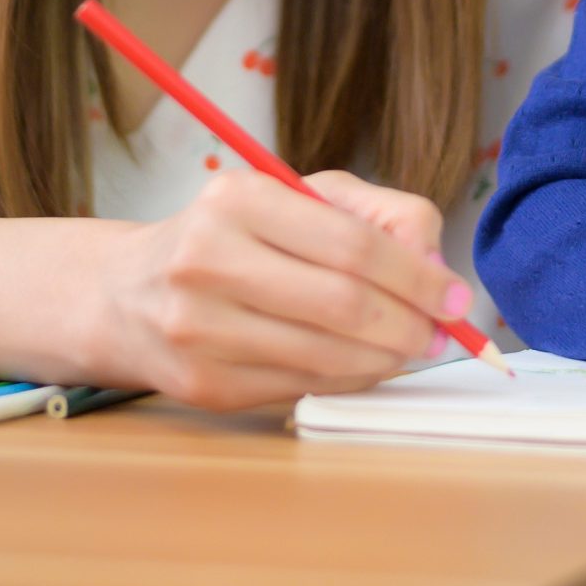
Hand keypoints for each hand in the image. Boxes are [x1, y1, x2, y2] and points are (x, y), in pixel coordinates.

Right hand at [90, 168, 467, 410]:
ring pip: (327, 357)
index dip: (418, 278)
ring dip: (386, 358)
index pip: (353, 245)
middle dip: (410, 324)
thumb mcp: (298, 197)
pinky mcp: (202, 385)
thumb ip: (378, 215)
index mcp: (237, 199)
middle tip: (442, 332)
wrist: (128, 293)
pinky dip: (348, 379)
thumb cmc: (232, 236)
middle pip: (344, 305)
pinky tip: (362, 363)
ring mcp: (198, 329)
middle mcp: (207, 261)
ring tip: (409, 347)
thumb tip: (437, 267)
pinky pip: (302, 388)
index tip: (457, 297)